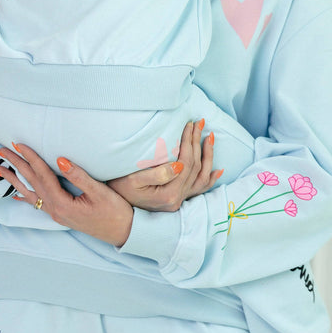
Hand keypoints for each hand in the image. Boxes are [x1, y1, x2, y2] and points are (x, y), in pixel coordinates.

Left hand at [0, 143, 133, 247]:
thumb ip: (78, 176)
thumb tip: (60, 160)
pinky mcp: (61, 215)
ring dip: (14, 179)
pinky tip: (16, 192)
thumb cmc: (115, 212)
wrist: (123, 233)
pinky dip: (24, 195)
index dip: (31, 158)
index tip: (19, 144)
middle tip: (0, 149)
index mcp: (63, 203)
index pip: (43, 176)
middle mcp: (55, 210)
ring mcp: (56, 214)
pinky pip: (37, 203)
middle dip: (15, 165)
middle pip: (31, 182)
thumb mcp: (99, 192)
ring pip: (30, 193)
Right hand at [107, 120, 222, 212]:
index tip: (189, 124)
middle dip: (198, 142)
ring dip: (208, 156)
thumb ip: (158, 174)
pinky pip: (198, 190)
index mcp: (169, 194)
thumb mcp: (133, 180)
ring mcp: (178, 200)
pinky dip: (209, 179)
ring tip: (210, 137)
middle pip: (195, 167)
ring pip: (200, 177)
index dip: (189, 142)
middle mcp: (177, 199)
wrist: (113, 209)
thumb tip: (180, 164)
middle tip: (199, 123)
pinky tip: (218, 170)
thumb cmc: (119, 189)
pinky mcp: (176, 199)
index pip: (186, 162)